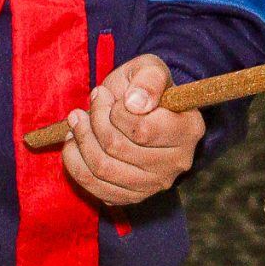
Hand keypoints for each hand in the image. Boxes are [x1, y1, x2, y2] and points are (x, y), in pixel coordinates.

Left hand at [59, 54, 202, 206]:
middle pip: (118, 149)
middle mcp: (178, 162)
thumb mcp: (150, 68)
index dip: (116, 112)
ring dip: (81, 139)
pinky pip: (92, 185)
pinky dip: (75, 162)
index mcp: (189, 129)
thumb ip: (148, 79)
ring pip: (102, 168)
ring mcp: (155, 184)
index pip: (143, 130)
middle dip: (94, 121)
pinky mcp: (132, 196)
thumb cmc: (145, 86)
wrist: (138, 108)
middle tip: (91, 102)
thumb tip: (135, 103)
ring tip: (77, 119)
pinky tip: (75, 142)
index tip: (110, 97)